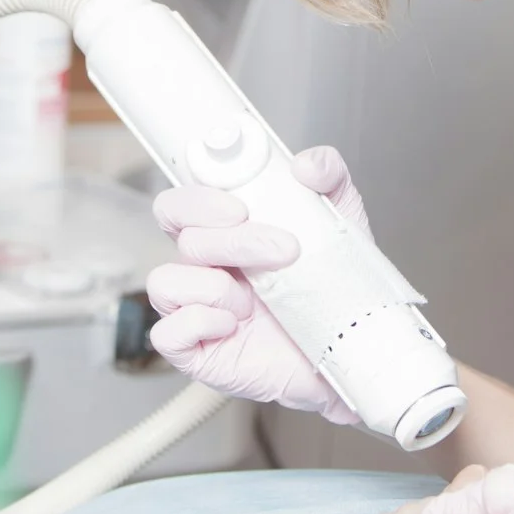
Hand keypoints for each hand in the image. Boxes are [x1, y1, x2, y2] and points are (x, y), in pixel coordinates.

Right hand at [144, 146, 368, 423]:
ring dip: (214, 285)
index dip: (198, 198)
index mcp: (223, 236)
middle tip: (284, 249)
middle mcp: (205, 270)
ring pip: (165, 281)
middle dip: (233, 240)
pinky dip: (198, 323)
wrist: (349, 350)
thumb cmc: (332, 290)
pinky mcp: (196, 350)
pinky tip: (234, 325)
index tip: (240, 205)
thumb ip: (329, 179)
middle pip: (182, 237)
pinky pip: (167, 333)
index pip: (181, 204)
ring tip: (256, 300)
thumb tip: (307, 163)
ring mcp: (196, 310)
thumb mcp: (338, 224)